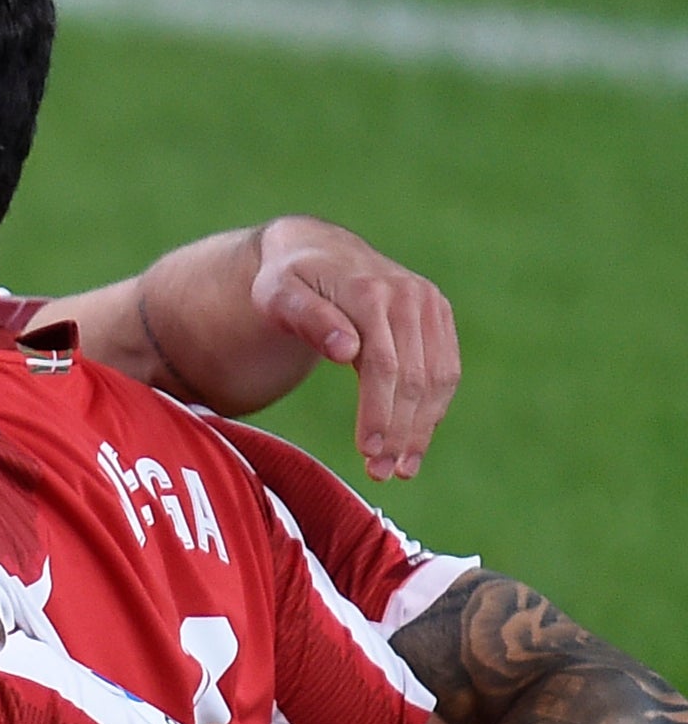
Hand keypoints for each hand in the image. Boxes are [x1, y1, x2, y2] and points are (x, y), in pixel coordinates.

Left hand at [246, 218, 460, 481]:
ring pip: (438, 377)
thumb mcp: (277, 295)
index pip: (383, 365)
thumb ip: (307, 318)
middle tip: (381, 474)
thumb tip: (346, 350)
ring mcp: (428, 304)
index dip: (379, 413)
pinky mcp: (437, 313)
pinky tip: (416, 440)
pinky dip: (434, 407)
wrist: (315, 250)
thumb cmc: (286, 280)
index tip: (368, 453)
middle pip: (414, 377)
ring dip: (423, 427)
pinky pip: (446, 368)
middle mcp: (408, 296)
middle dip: (401, 431)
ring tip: (401, 469)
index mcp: (370, 293)